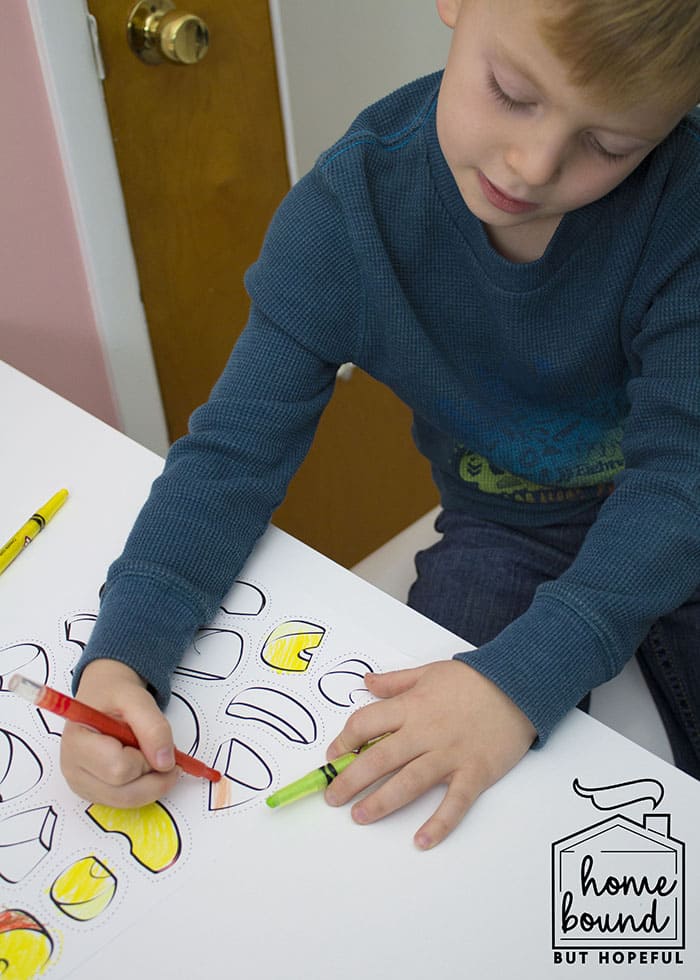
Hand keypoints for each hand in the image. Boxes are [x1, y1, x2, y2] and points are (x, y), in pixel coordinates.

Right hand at [60, 659, 179, 807]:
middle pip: (123, 792)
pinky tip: (141, 766)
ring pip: (127, 801)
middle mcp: (73, 769)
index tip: (155, 742)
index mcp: (76, 742)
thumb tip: (166, 762)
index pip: (118, 768)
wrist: (104, 694)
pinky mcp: (93, 792)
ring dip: (150, 783)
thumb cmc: (115, 696)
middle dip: (152, 775)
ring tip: (151, 756)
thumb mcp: (137, 699)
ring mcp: (82, 784)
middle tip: (164, 754)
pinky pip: (125, 802)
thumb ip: (154, 727)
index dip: (145, 759)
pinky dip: (142, 787)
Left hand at [324, 660, 535, 848]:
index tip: (334, 755)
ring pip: (409, 782)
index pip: (366, 724)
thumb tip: (367, 682)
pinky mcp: (475, 772)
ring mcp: (450, 754)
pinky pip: (454, 803)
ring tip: (359, 815)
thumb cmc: (474, 679)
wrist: (518, 685)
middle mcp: (425, 732)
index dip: (345, 741)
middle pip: (379, 758)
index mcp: (411, 706)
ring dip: (381, 802)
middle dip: (351, 779)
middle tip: (332, 796)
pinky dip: (438, 824)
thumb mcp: (428, 672)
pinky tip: (421, 841)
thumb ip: (395, 681)